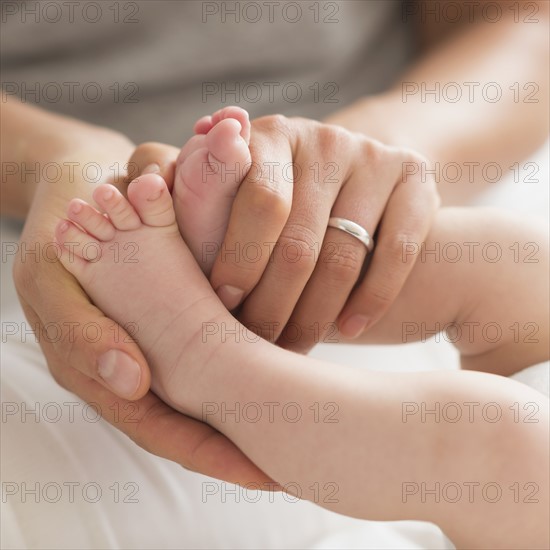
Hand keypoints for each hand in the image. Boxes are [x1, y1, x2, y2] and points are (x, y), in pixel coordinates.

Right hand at [12, 131, 272, 485]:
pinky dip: (247, 359)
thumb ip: (83, 334)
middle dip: (244, 442)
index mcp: (105, 375)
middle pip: (197, 420)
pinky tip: (284, 363)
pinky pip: (214, 347)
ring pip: (210, 389)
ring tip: (303, 422)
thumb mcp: (50, 281)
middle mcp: (139, 367)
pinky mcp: (178, 315)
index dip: (213, 455)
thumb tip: (134, 384)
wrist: (79, 189)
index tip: (264, 475)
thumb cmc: (58, 236)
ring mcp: (160, 343)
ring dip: (251, 407)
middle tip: (298, 458)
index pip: (165, 431)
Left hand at [208, 115, 438, 351]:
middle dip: (272, 305)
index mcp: (268, 136)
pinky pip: (396, 251)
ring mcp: (373, 156)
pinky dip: (371, 299)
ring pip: (344, 255)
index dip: (239, 260)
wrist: (356, 195)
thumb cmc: (279, 211)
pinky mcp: (416, 179)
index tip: (224, 306)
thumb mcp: (233, 202)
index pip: (257, 203)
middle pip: (299, 239)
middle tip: (255, 344)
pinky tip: (348, 329)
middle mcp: (323, 138)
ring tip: (292, 348)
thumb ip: (197, 201)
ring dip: (315, 315)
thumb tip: (142, 192)